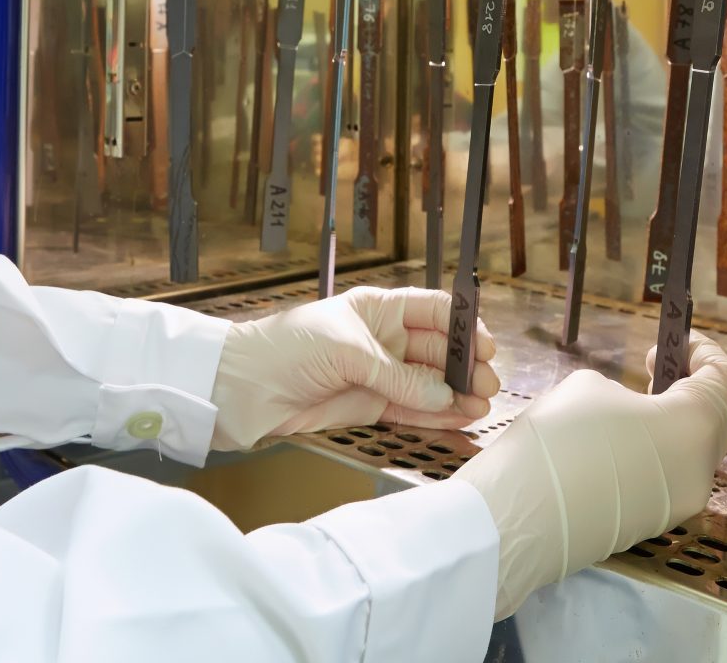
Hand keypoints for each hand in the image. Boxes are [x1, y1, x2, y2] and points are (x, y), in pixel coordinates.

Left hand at [209, 287, 499, 452]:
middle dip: (463, 366)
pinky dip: (434, 416)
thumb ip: (397, 374)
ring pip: (427, 384)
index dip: (461, 325)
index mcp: (376, 309)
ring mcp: (375, 374)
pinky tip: (457, 418)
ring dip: (454, 395)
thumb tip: (441, 393)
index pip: (432, 310)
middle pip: (435, 350)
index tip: (485, 345)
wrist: (239, 387)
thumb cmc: (283, 348)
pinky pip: (409, 410)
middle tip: (487, 384)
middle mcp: (381, 339)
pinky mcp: (366, 406)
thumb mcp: (346, 351)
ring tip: (480, 407)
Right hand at [453, 331, 726, 620]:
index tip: (676, 342)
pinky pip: (667, 480)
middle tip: (652, 373)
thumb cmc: (562, 435)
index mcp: (695, 426)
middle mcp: (701, 470)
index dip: (705, 354)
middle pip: (715, 421)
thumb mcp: (592, 386)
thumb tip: (633, 414)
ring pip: (691, 456)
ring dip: (670, 427)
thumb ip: (630, 394)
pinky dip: (653, 457)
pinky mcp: (652, 526)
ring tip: (629, 411)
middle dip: (690, 392)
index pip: (726, 380)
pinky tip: (615, 448)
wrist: (523, 512)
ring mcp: (679, 505)